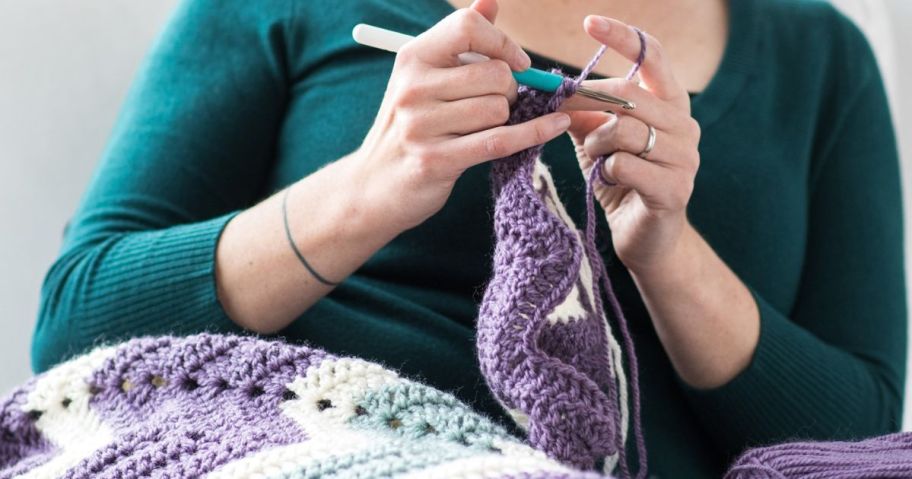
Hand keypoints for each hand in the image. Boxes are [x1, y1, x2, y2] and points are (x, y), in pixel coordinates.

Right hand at [345, 0, 570, 236]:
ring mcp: (421, 126)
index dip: (502, 42)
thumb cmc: (408, 127)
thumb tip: (490, 1)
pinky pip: (501, 140)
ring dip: (505, 119)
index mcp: (412, 59)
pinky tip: (556, 124)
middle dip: (509, 89)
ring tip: (483, 128)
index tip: (517, 62)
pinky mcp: (436, 161)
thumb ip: (459, 41)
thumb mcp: (423, 78)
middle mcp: (413, 88)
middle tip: (497, 104)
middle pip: (494, 73)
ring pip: (498, 109)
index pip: (467, 26)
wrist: (372, 187)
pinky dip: (535, 132)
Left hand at [567, 16, 701, 274]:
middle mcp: (684, 125)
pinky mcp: (674, 189)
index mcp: (670, 105)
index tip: (589, 23)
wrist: (647, 240)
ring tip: (594, 158)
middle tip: (558, 108)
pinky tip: (606, 179)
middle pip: (629, 94)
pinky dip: (605, 170)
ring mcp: (684, 158)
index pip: (653, 56)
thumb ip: (585, 114)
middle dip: (585, 100)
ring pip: (623, 130)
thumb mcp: (599, 142)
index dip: (623, 37)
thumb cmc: (622, 183)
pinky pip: (625, 165)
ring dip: (595, 142)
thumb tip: (553, 87)